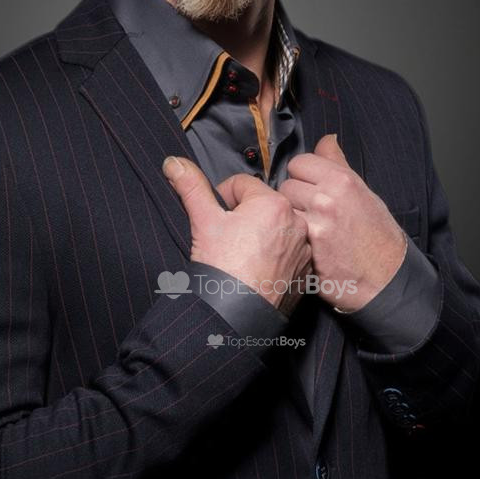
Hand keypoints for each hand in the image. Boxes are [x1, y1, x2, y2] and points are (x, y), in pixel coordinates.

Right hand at [163, 156, 311, 311]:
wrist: (236, 315)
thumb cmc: (222, 267)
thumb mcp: (202, 220)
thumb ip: (191, 186)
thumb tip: (174, 162)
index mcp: (274, 203)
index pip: (243, 185)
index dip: (223, 198)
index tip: (215, 216)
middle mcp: (297, 223)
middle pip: (262, 207)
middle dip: (244, 217)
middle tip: (227, 238)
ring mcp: (304, 250)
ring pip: (276, 231)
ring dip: (261, 236)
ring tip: (242, 256)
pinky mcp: (306, 272)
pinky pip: (288, 254)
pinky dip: (274, 258)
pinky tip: (257, 270)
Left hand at [280, 134, 407, 311]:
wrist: (386, 277)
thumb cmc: (377, 235)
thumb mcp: (364, 192)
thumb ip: (339, 165)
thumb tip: (326, 139)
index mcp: (343, 180)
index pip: (299, 162)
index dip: (302, 175)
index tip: (308, 186)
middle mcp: (327, 198)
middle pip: (286, 184)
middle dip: (294, 197)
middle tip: (309, 211)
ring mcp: (315, 223)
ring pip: (282, 208)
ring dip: (289, 216)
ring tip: (307, 227)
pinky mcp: (306, 248)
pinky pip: (285, 232)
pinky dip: (291, 237)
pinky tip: (304, 244)